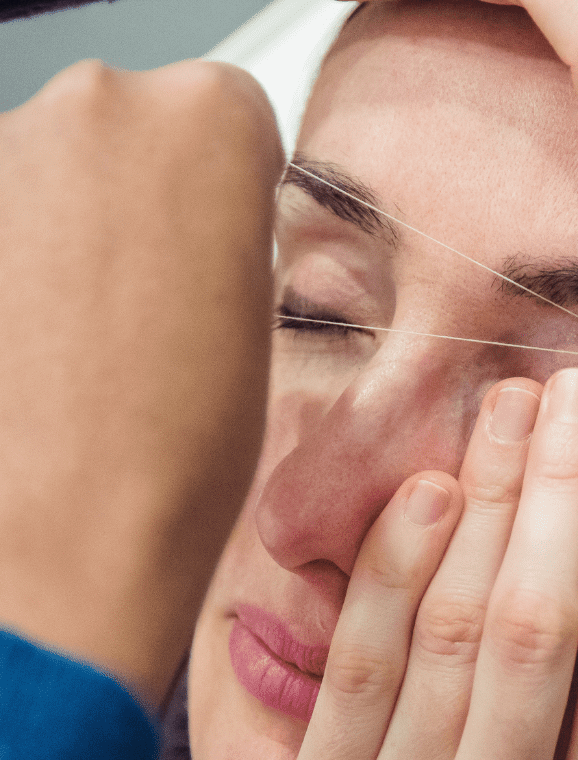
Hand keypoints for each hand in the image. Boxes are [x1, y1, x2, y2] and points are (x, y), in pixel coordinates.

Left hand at [0, 59, 281, 710]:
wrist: (61, 537)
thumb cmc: (172, 449)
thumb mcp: (254, 323)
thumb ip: (230, 234)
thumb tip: (197, 217)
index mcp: (206, 123)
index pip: (235, 117)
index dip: (232, 191)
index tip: (221, 244)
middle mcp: (93, 107)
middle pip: (133, 132)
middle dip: (147, 204)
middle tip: (159, 303)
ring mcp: (0, 155)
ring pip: (55, 174)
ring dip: (72, 233)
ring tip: (93, 339)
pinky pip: (4, 225)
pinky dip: (18, 267)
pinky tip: (39, 342)